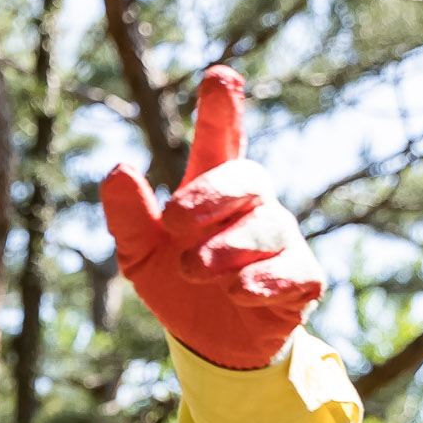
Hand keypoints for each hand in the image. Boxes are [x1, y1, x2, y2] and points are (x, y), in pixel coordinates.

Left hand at [100, 66, 325, 369]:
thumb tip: (118, 169)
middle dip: (210, 195)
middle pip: (246, 178)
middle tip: (172, 221)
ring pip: (266, 227)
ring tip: (193, 270)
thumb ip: (129, 215)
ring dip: (226, 249)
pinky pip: (294, 270)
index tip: (220, 77)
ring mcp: (282, 240)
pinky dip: (263, 280)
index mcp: (212, 189)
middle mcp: (253, 205)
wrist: (211, 344)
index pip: (221, 140)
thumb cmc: (177, 283)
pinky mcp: (303, 279)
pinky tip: (237, 291)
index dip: (222, 110)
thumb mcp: (139, 253)